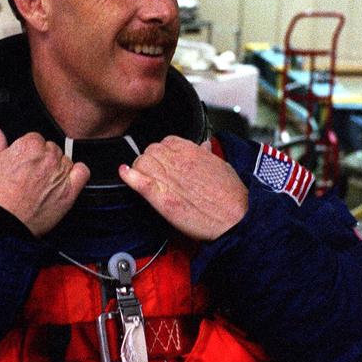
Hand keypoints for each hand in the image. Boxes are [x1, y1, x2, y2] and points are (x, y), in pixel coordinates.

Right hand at [0, 125, 89, 236]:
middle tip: (30, 173)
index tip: (22, 160)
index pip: (34, 138)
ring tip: (43, 181)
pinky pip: (82, 173)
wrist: (3, 223)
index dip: (26, 150)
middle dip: (41, 158)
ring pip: (65, 160)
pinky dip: (77, 173)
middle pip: (51, 149)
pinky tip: (66, 179)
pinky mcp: (69, 191)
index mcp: (29, 146)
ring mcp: (60, 174)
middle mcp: (48, 157)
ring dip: (57, 167)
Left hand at [119, 136, 247, 240]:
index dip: (163, 154)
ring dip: (141, 171)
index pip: (165, 142)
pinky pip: (139, 181)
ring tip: (148, 182)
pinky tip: (125, 174)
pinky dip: (128, 177)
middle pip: (150, 151)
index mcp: (191, 151)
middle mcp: (177, 161)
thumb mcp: (222, 166)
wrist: (236, 219)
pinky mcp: (162, 198)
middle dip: (150, 162)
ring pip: (141, 163)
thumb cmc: (232, 197)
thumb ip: (208, 155)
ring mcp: (168, 178)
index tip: (165, 163)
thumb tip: (202, 147)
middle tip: (157, 176)